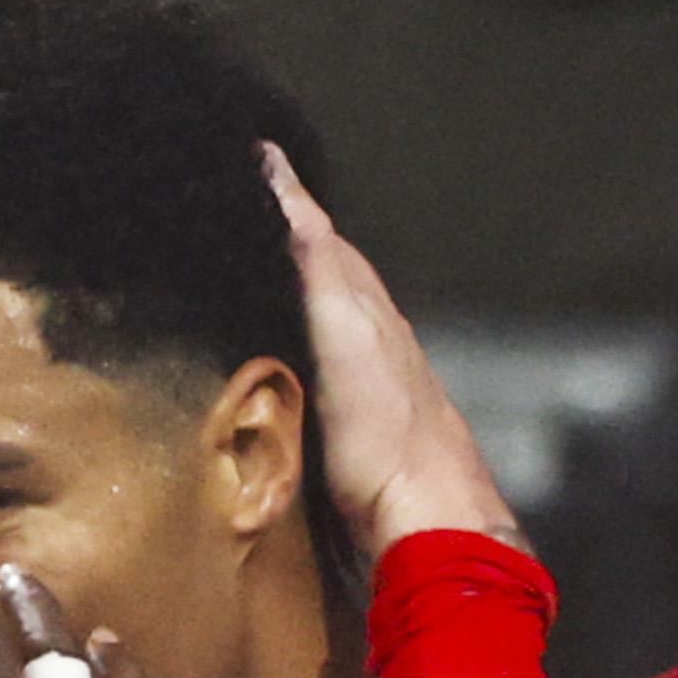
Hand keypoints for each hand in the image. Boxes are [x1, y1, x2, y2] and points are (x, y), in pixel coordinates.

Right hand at [266, 143, 512, 552]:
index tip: (258, 153)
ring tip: (258, 249)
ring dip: (293, 275)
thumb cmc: (388, 442)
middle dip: (288, 224)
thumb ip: (322, 277)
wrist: (425, 524)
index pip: (319, 234)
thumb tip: (294, 207)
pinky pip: (318, 352)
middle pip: (323, 263)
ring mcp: (362, 378)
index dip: (287, 195)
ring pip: (323, 306)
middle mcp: (367, 334)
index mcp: (365, 307)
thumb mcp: (349, 344)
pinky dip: (298, 329)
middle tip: (251, 188)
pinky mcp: (350, 422)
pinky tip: (283, 339)